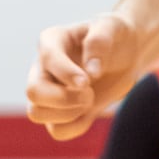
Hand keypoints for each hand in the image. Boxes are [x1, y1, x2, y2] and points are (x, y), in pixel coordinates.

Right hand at [26, 16, 140, 139]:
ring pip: (36, 114)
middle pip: (33, 91)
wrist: (125, 54)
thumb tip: (91, 72)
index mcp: (51, 41)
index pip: (48, 60)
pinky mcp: (60, 112)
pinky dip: (75, 127)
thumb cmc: (115, 36)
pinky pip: (57, 131)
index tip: (88, 81)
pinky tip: (90, 112)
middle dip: (64, 99)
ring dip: (68, 114)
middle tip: (89, 93)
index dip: (67, 74)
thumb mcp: (112, 28)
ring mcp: (47, 91)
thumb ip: (99, 42)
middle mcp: (42, 67)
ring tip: (89, 100)